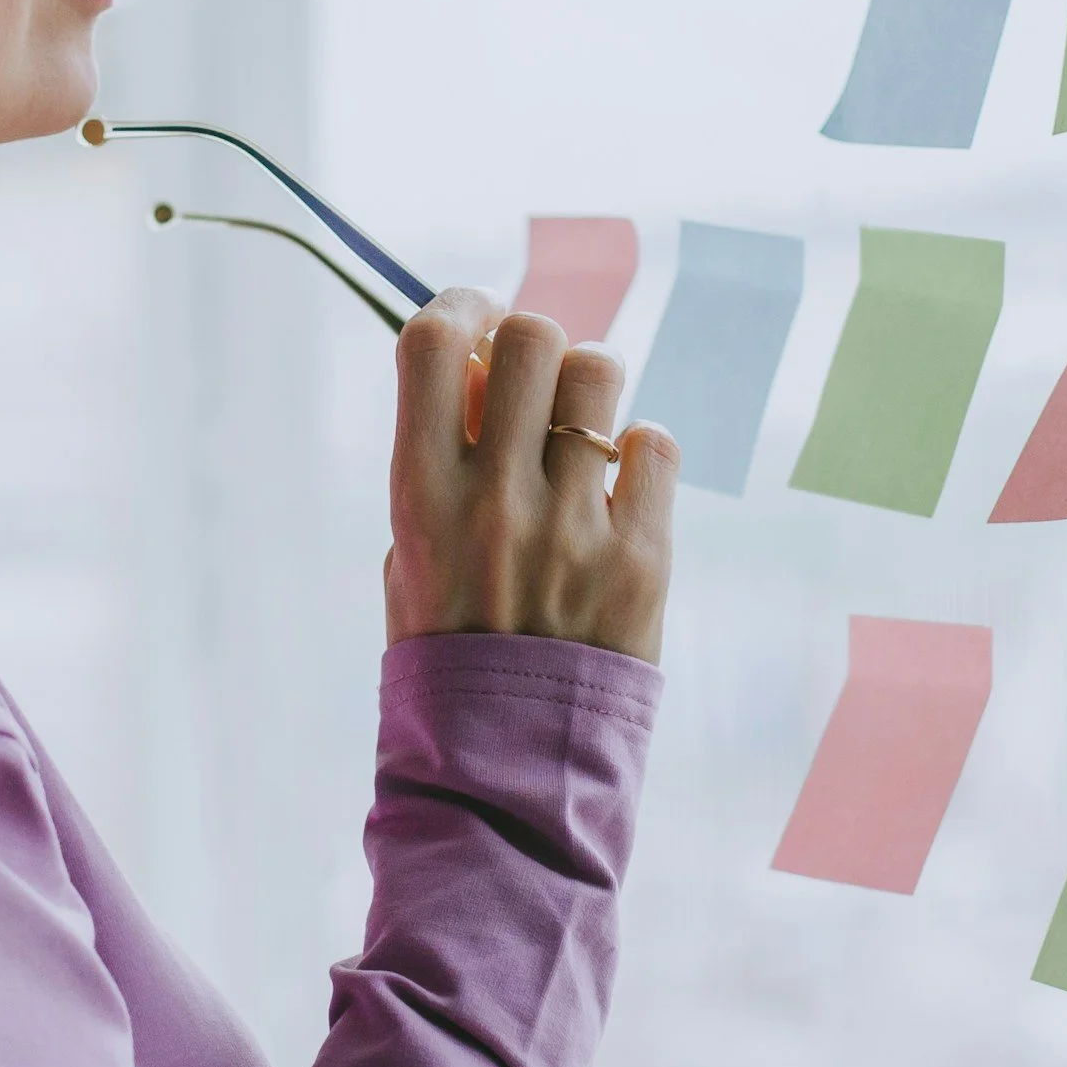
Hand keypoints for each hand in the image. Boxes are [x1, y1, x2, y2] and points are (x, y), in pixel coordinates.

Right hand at [384, 287, 677, 665]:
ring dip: (589, 388)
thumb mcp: (412, 550)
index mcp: (421, 494)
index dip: (459, 304)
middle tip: (533, 383)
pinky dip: (639, 454)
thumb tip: (489, 367)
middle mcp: (495, 497)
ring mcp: (571, 525)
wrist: (508, 763)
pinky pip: (655, 445)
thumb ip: (443, 458)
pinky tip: (618, 491)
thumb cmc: (450, 645)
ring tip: (580, 434)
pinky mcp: (640, 556)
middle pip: (531, 337)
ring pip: (599, 374)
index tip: (475, 318)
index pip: (431, 342)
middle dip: (532, 342)